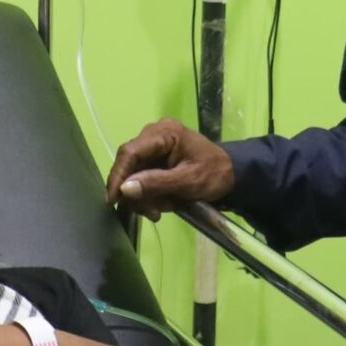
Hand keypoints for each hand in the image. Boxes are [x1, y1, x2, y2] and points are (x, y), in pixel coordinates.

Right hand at [105, 119, 236, 218]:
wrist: (231, 175)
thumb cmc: (214, 174)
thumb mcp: (188, 181)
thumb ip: (156, 183)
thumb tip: (125, 189)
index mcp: (164, 133)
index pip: (131, 152)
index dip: (118, 176)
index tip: (113, 200)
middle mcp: (154, 135)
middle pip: (129, 165)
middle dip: (136, 192)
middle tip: (152, 213)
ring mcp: (153, 147)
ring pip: (133, 175)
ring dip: (144, 197)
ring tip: (161, 210)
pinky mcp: (154, 160)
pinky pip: (141, 178)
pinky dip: (148, 195)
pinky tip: (161, 205)